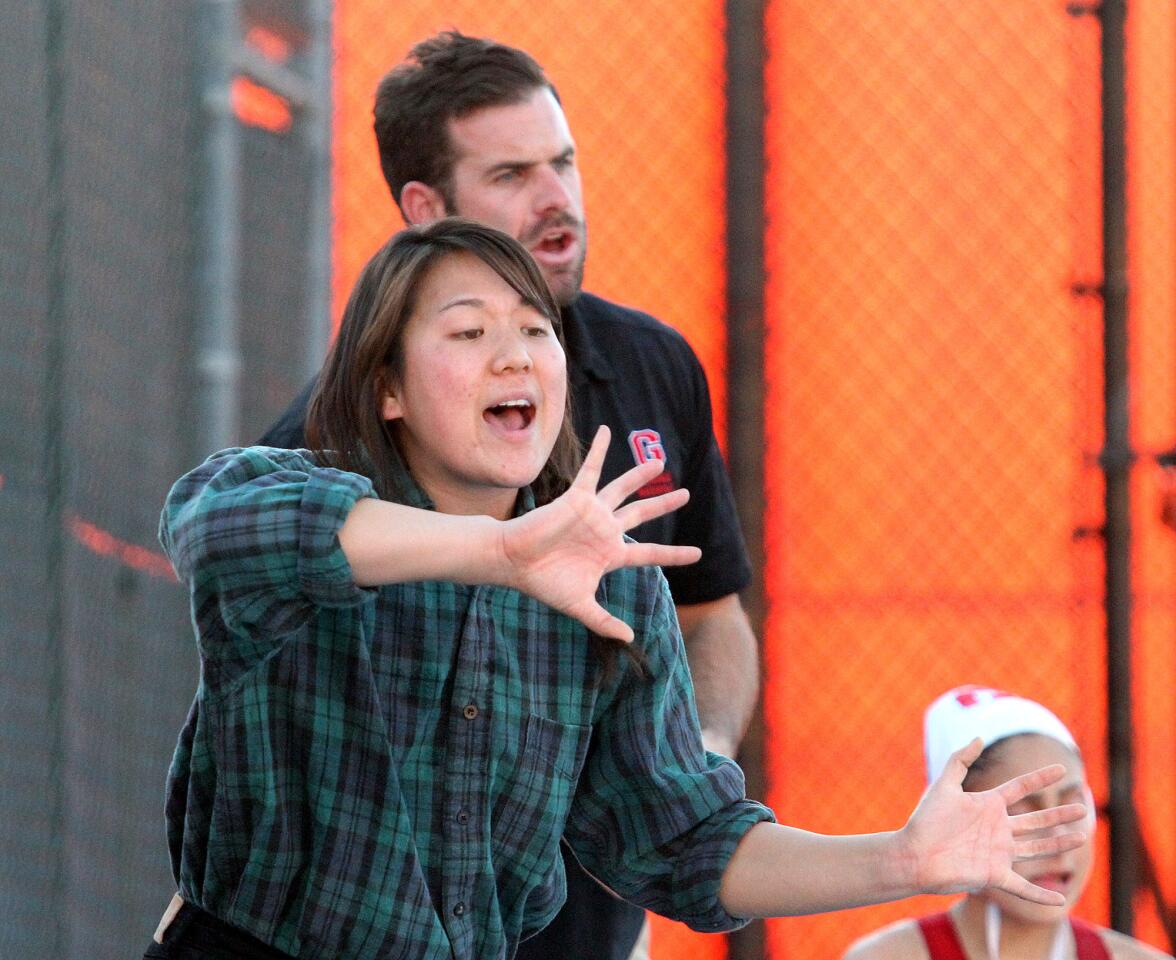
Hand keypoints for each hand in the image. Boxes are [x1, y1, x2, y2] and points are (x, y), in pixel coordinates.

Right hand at [498, 425, 700, 641]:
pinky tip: (608, 431)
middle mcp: (605, 530)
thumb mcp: (580, 606)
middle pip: (641, 513)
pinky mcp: (577, 498)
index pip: (649, 553)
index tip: (697, 553)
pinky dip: (600, 450)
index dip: (674, 553)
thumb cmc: (543, 583)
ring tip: (660, 462)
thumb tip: (631, 639)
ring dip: (641, 475)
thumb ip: (604, 622)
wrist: (514, 562)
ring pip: (623, 489)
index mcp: (610, 554)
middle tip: (685, 494)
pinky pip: (591, 470)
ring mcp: (592, 512)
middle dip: (664, 504)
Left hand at [898, 739, 1087, 905]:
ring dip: (1059, 843)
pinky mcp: (994, 875)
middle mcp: (997, 828)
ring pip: (1037, 847)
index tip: (1060, 769)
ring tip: (1081, 835)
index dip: (1040, 779)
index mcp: (987, 805)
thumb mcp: (944, 785)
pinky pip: (1023, 887)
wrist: (913, 854)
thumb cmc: (925, 820)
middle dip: (1059, 814)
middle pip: (1036, 819)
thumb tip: (979, 737)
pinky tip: (1060, 899)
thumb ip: (960, 760)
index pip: (1020, 788)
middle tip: (1083, 808)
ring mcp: (998, 852)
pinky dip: (1041, 895)